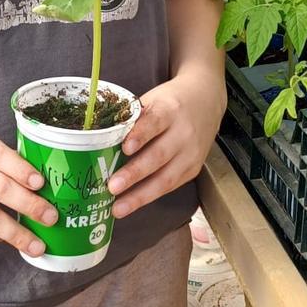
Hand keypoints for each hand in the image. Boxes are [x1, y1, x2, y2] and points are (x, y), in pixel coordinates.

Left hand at [109, 67, 224, 217]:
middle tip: (112, 186)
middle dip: (135, 173)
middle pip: (159, 155)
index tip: (125, 148)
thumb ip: (132, 117)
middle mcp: (184, 132)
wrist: (206, 101)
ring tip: (118, 208)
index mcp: (170, 109)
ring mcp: (191, 153)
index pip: (155, 121)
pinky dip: (150, 196)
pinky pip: (170, 185)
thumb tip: (100, 137)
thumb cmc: (170, 102)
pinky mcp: (193, 169)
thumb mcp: (153, 99)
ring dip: (141, 195)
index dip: (140, 135)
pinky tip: (132, 204)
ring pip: (166, 178)